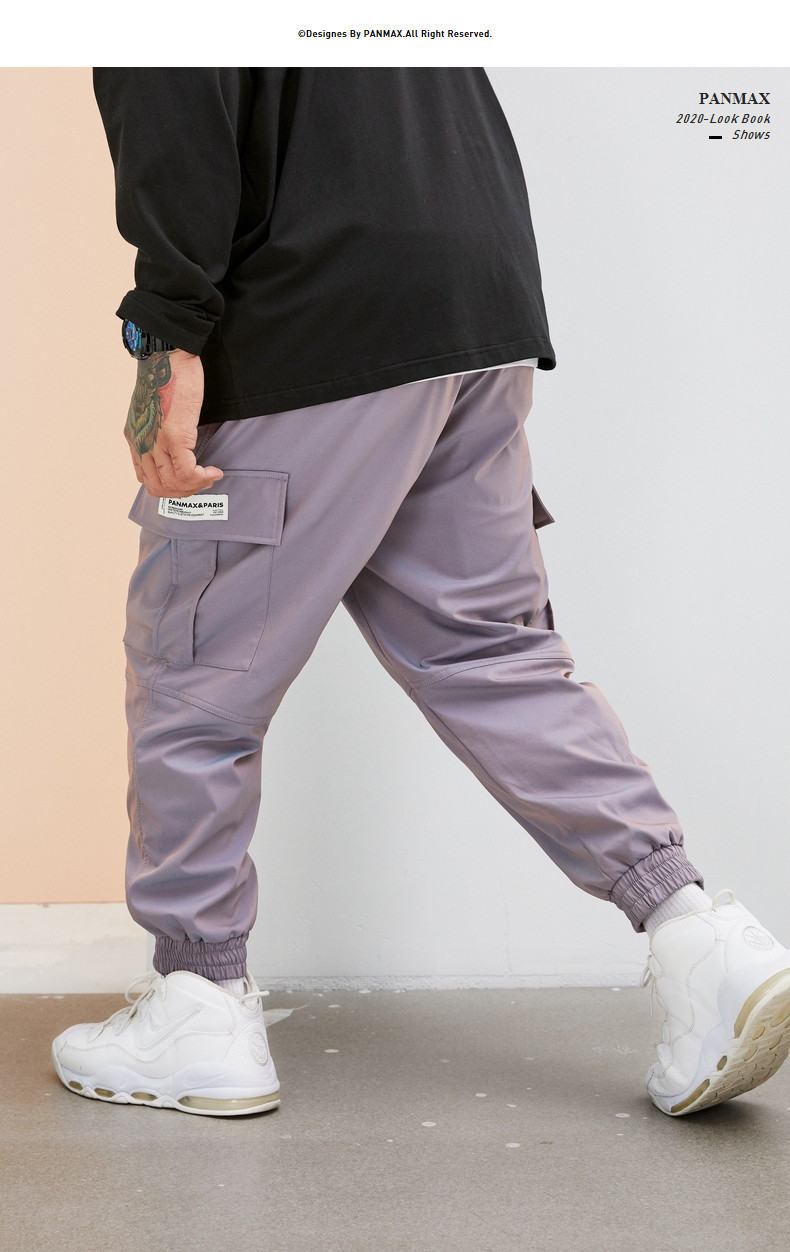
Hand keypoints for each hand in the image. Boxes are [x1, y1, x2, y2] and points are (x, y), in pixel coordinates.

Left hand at [124, 350, 222, 497]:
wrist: (168, 354)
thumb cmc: (167, 375)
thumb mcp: (155, 407)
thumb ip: (158, 428)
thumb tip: (177, 445)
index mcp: (135, 436)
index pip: (146, 478)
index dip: (169, 487)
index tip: (189, 480)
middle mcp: (140, 443)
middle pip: (158, 487)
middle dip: (184, 492)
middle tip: (202, 482)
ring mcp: (156, 442)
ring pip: (173, 484)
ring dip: (195, 486)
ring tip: (210, 476)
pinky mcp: (174, 437)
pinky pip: (187, 472)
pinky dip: (202, 477)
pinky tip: (213, 471)